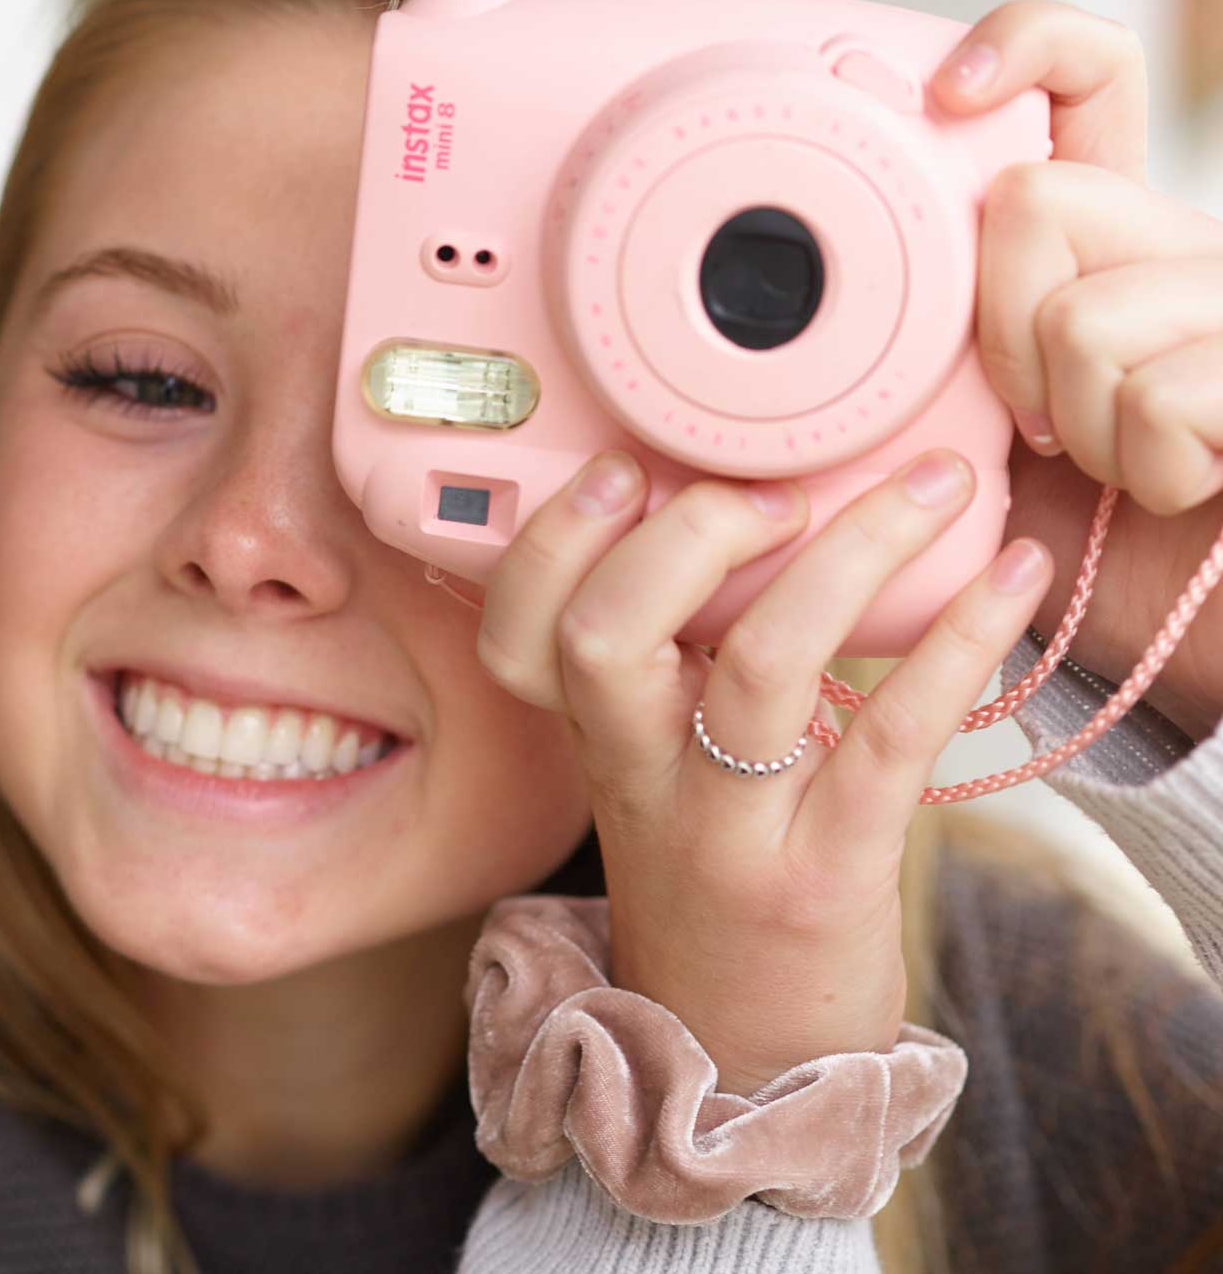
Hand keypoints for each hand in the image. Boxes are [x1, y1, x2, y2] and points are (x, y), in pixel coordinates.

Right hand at [475, 448, 1050, 1092]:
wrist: (744, 1056)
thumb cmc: (711, 889)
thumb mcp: (653, 778)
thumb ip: (666, 669)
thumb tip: (740, 508)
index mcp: (595, 744)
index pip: (517, 636)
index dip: (554, 541)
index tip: (623, 469)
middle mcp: (642, 783)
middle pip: (609, 637)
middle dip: (687, 532)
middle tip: (772, 490)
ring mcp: (731, 833)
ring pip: (761, 668)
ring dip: (851, 553)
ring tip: (924, 489)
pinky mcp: (830, 873)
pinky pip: (891, 739)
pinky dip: (958, 643)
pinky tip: (1009, 579)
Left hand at [931, 0, 1222, 735]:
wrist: (1193, 631)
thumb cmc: (1075, 535)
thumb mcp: (986, 420)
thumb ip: (946, 340)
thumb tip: (823, 306)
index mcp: (1115, 233)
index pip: (1090, 74)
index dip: (1025, 44)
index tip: (944, 95)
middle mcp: (1185, 243)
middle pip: (1035, 202)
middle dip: (1005, 334)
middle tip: (1040, 418)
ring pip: (1084, 317)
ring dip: (1077, 426)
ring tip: (1116, 466)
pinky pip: (1160, 395)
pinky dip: (1141, 469)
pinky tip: (1177, 488)